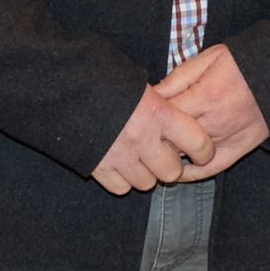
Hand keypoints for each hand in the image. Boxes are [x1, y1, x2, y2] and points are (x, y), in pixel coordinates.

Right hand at [90, 85, 215, 194]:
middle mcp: (142, 138)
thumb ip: (164, 104)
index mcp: (159, 113)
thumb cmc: (108, 82)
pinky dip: (123, 180)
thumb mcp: (143, 86)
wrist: (66, 89)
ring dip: (146, 174)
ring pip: (147, 183)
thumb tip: (180, 115)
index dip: (204, 151)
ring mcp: (120, 155)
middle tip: (163, 155)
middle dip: (170, 166)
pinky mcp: (98, 167)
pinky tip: (121, 165)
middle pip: (171, 172)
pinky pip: (121, 188)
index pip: (198, 143)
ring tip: (140, 158)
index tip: (201, 151)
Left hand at [155, 43, 268, 181]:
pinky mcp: (240, 149)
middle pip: (171, 138)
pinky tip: (178, 170)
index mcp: (206, 97)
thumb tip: (150, 94)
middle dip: (154, 135)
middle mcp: (216, 122)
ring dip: (169, 153)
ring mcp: (228, 138)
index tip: (141, 112)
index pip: (164, 115)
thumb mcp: (209, 59)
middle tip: (145, 132)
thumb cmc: (244, 63)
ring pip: (186, 155)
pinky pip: (210, 169)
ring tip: (157, 148)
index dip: (148, 114)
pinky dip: (191, 174)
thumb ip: (179, 77)